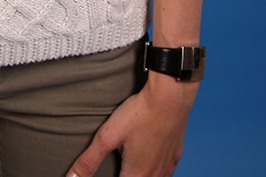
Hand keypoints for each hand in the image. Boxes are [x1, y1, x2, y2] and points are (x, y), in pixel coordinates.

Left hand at [66, 72, 198, 176]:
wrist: (171, 97)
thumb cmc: (140, 114)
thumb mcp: (108, 136)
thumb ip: (89, 160)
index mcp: (136, 176)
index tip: (105, 175)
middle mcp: (154, 176)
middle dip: (124, 176)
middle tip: (117, 168)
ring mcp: (167, 167)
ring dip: (139, 175)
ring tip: (129, 168)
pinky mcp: (176, 156)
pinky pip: (165, 172)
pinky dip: (155, 171)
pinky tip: (149, 161)